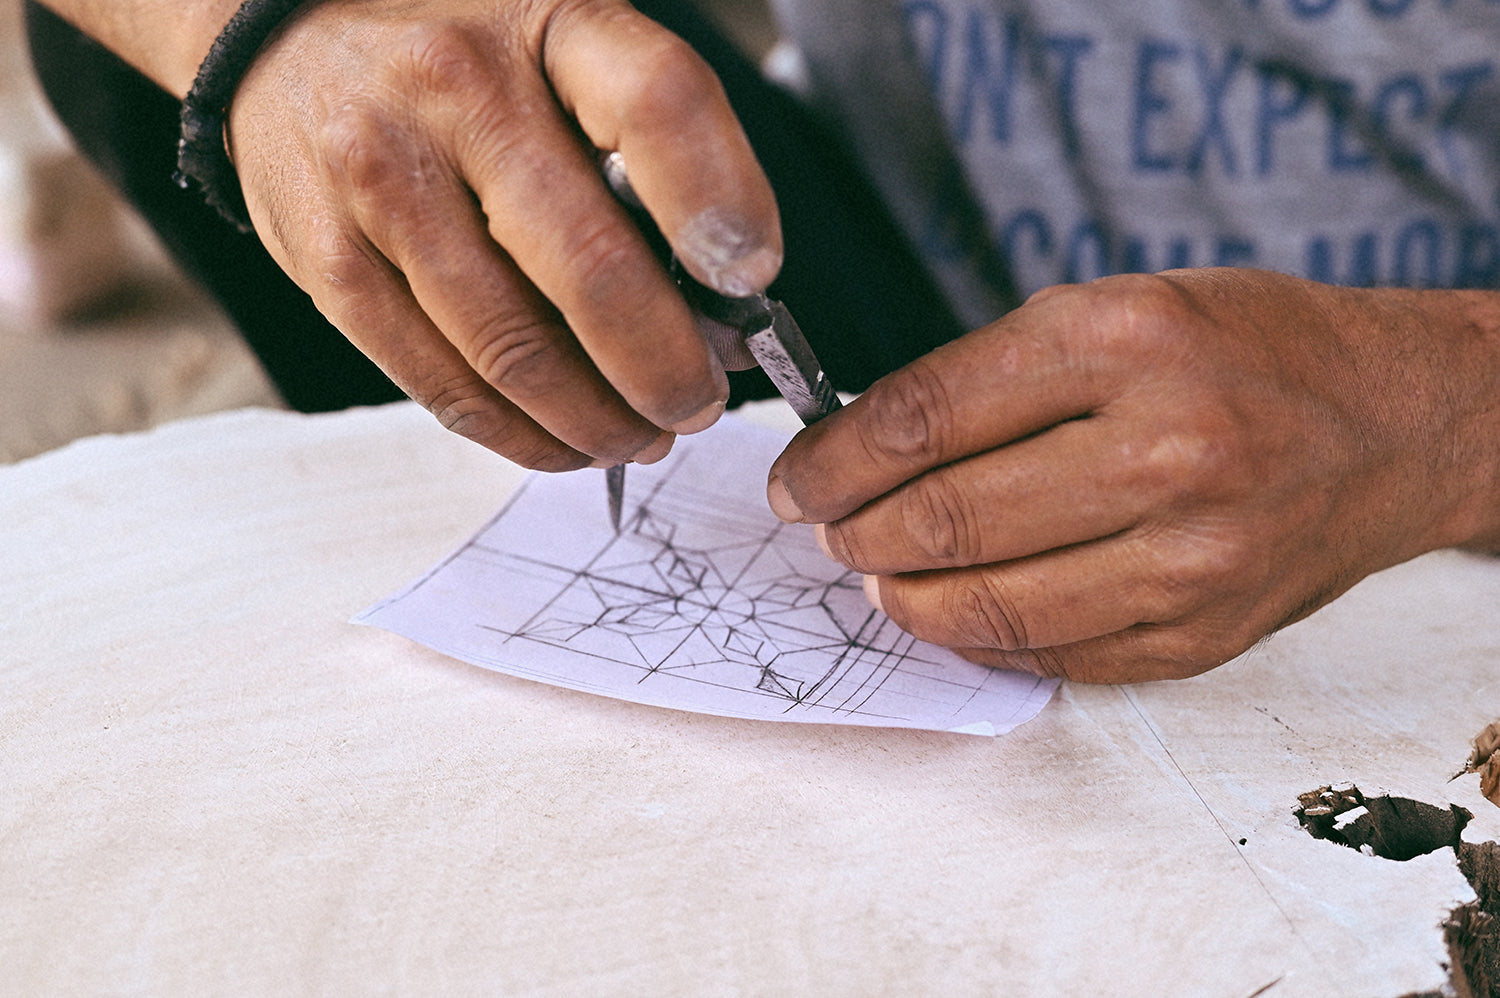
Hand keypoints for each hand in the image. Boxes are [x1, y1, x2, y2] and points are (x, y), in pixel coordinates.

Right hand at [226, 0, 780, 469]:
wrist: (284, 38)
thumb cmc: (462, 56)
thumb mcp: (565, 48)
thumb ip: (648, 148)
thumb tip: (720, 297)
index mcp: (548, 24)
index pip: (659, 105)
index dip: (723, 207)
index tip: (752, 279)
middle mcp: (457, 96)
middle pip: (592, 269)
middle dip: (667, 369)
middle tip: (698, 402)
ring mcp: (383, 183)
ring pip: (517, 352)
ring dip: (601, 422)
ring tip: (641, 436)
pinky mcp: (331, 265)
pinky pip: (446, 386)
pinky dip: (523, 437)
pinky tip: (565, 442)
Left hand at [766, 269, 1499, 682]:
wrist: (1394, 423)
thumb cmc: (1246, 351)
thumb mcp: (1118, 307)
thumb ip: (995, 376)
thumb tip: (868, 449)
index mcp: (1127, 341)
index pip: (927, 416)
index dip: (835, 459)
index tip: (797, 480)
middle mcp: (1167, 449)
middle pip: (947, 519)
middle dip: (856, 532)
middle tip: (828, 530)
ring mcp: (1192, 555)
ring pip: (991, 607)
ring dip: (904, 597)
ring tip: (879, 574)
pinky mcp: (1203, 632)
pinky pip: (1054, 656)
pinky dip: (983, 639)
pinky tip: (957, 611)